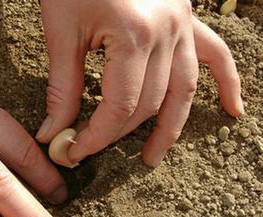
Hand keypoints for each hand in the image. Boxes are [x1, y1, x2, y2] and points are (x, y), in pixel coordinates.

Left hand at [36, 0, 243, 166]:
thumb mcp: (61, 33)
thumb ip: (61, 87)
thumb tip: (52, 132)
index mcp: (134, 35)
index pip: (121, 106)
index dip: (96, 136)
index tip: (74, 151)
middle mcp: (167, 32)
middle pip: (149, 102)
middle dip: (118, 132)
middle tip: (93, 147)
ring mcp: (182, 25)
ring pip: (183, 89)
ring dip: (170, 126)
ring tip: (152, 155)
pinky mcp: (186, 19)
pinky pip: (215, 55)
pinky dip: (226, 84)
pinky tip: (233, 110)